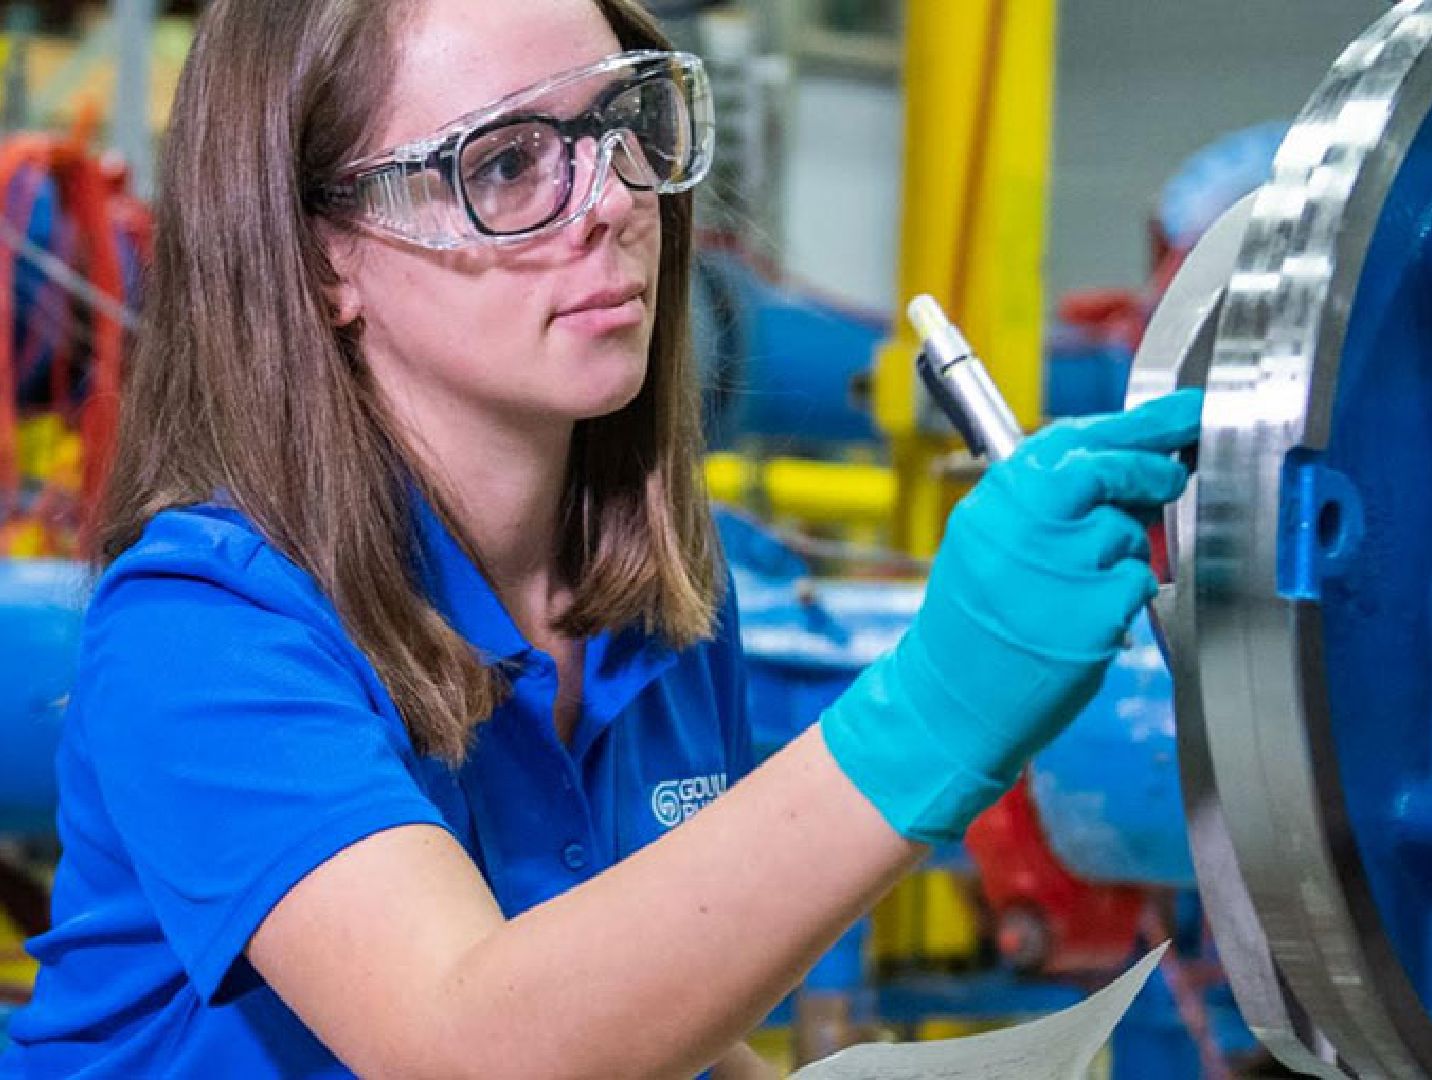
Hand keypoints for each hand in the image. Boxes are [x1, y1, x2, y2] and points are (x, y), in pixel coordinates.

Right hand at [820, 389, 1201, 843]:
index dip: (1138, 424)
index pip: (1075, 437)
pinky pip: (1137, 584)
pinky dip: (1122, 599)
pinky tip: (1081, 621)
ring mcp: (1067, 566)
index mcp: (999, 497)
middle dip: (1150, 470)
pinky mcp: (1097, 612)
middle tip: (1168, 477)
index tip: (1180, 414)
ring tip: (1073, 589)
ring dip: (1122, 554)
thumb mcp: (985, 538)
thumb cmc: (971, 621)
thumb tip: (1119, 463)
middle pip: (1114, 468)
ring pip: (1129, 534)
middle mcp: (1030, 521)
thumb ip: (1042, 498)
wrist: (950, 697)